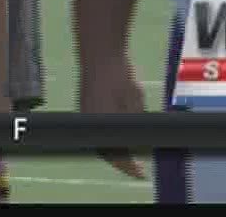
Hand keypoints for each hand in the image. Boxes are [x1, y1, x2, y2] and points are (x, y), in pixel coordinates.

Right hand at [79, 57, 148, 179]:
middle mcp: (89, 121)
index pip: (114, 154)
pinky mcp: (86, 102)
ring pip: (98, 138)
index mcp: (100, 124)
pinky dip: (107, 135)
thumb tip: (140, 141)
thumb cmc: (118, 75)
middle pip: (103, 149)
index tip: (139, 173)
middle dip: (118, 160)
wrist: (100, 51)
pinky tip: (118, 131)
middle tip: (134, 166)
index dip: (128, 167)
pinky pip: (96, 127)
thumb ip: (136, 122)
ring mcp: (85, 111)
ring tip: (128, 152)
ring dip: (112, 147)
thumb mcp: (135, 100)